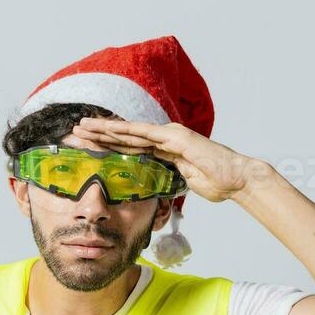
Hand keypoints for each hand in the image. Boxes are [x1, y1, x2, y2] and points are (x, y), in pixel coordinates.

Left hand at [71, 117, 256, 202]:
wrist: (237, 178)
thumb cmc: (217, 183)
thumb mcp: (184, 183)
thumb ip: (169, 181)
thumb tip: (158, 188)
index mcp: (166, 150)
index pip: (132, 147)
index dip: (110, 145)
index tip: (90, 146)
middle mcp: (165, 139)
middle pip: (126, 136)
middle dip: (101, 134)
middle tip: (77, 132)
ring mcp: (170, 136)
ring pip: (130, 131)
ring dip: (105, 129)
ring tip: (83, 127)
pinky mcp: (175, 138)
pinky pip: (145, 134)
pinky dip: (125, 131)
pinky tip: (107, 128)